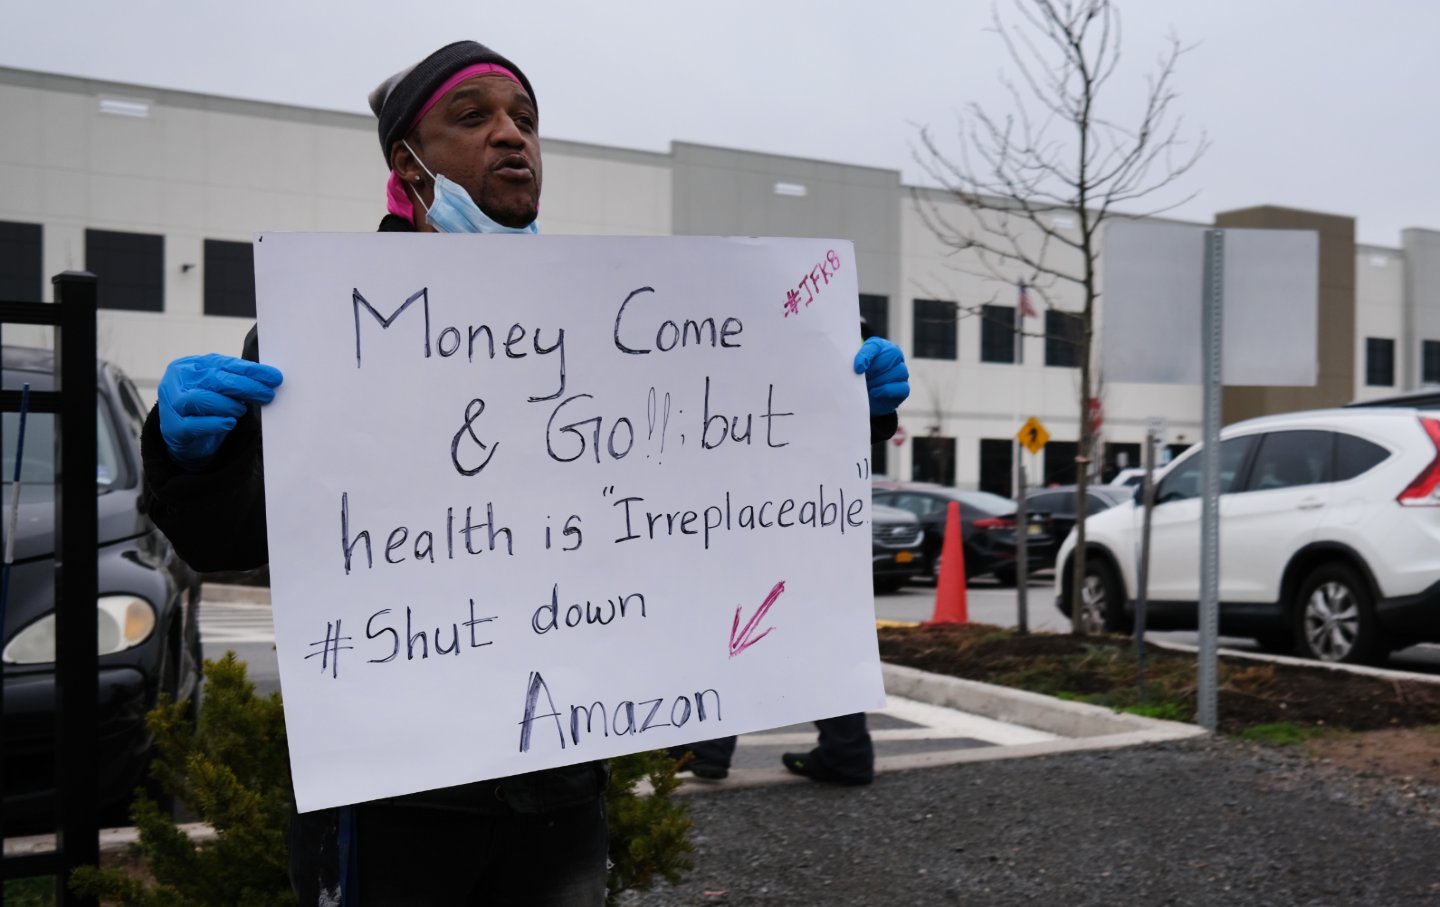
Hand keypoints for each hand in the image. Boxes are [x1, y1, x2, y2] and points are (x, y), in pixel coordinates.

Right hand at [158, 354, 282, 468]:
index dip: (250, 370)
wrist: (181, 435)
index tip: (274, 377)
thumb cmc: (204, 406)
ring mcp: (172, 404)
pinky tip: (229, 423)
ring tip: (242, 410)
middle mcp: (178, 380)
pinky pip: (194, 424)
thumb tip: (268, 379)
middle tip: (267, 394)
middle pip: (214, 379)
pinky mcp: (173, 428)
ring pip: (200, 399)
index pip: (224, 364)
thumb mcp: (218, 388)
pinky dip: (215, 423)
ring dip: (227, 405)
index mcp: (191, 365)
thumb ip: (235, 381)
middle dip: (245, 386)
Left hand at [853, 337, 908, 415]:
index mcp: (882, 347)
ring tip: (867, 386)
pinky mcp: (904, 389)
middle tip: (863, 378)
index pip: (875, 346)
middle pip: (890, 356)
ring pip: (897, 371)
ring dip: (879, 380)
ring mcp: (902, 373)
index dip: (866, 356)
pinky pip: (902, 387)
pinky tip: (874, 392)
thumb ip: (858, 361)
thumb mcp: (855, 365)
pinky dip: (886, 390)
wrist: (863, 397)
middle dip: (874, 369)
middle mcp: (895, 357)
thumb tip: (860, 367)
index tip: (858, 368)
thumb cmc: (860, 377)